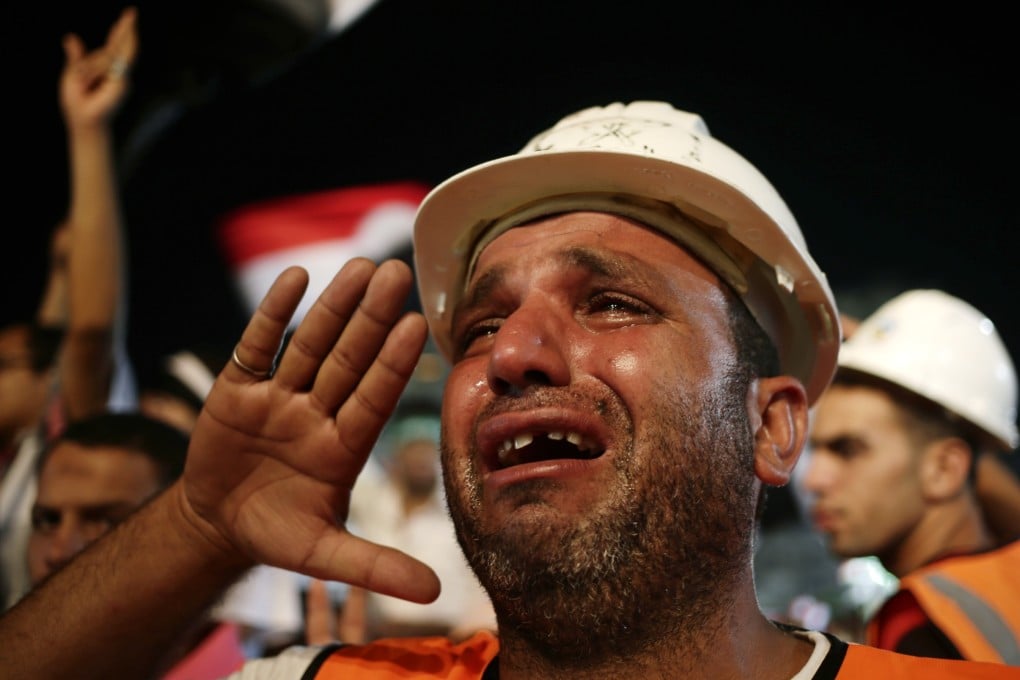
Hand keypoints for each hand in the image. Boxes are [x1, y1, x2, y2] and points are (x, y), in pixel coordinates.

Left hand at [59, 6, 137, 129]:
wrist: (84, 120)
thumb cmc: (78, 103)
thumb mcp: (72, 74)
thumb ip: (77, 57)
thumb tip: (71, 37)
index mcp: (106, 68)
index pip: (114, 44)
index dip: (121, 30)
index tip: (129, 17)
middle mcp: (117, 71)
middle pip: (116, 45)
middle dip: (125, 28)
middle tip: (132, 12)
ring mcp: (121, 76)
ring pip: (106, 55)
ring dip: (89, 68)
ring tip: (83, 85)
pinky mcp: (122, 81)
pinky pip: (108, 65)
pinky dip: (97, 67)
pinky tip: (99, 71)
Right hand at [182, 258, 440, 605]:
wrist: (218, 524)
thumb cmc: (277, 534)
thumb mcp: (324, 555)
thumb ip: (375, 566)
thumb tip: (437, 596)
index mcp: (343, 446)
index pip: (373, 397)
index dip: (392, 364)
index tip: (415, 326)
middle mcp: (317, 412)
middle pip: (347, 358)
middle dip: (369, 318)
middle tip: (397, 272)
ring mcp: (280, 397)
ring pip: (309, 343)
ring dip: (331, 305)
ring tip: (359, 267)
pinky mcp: (239, 390)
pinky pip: (257, 347)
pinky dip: (271, 315)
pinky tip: (294, 279)